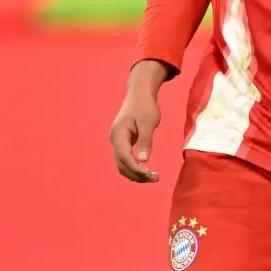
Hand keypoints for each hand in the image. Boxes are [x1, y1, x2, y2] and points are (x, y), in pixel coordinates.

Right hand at [109, 60, 170, 182]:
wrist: (140, 93)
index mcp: (118, 134)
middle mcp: (114, 140)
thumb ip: (145, 141)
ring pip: (123, 165)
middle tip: (156, 178)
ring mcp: (117, 142)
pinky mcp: (123, 143)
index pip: (124, 157)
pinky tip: (146, 171)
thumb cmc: (144, 105)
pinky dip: (135, 168)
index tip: (150, 175)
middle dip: (137, 174)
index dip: (136, 169)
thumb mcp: (148, 122)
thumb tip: (143, 160)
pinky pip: (126, 160)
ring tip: (153, 177)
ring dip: (136, 174)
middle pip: (122, 164)